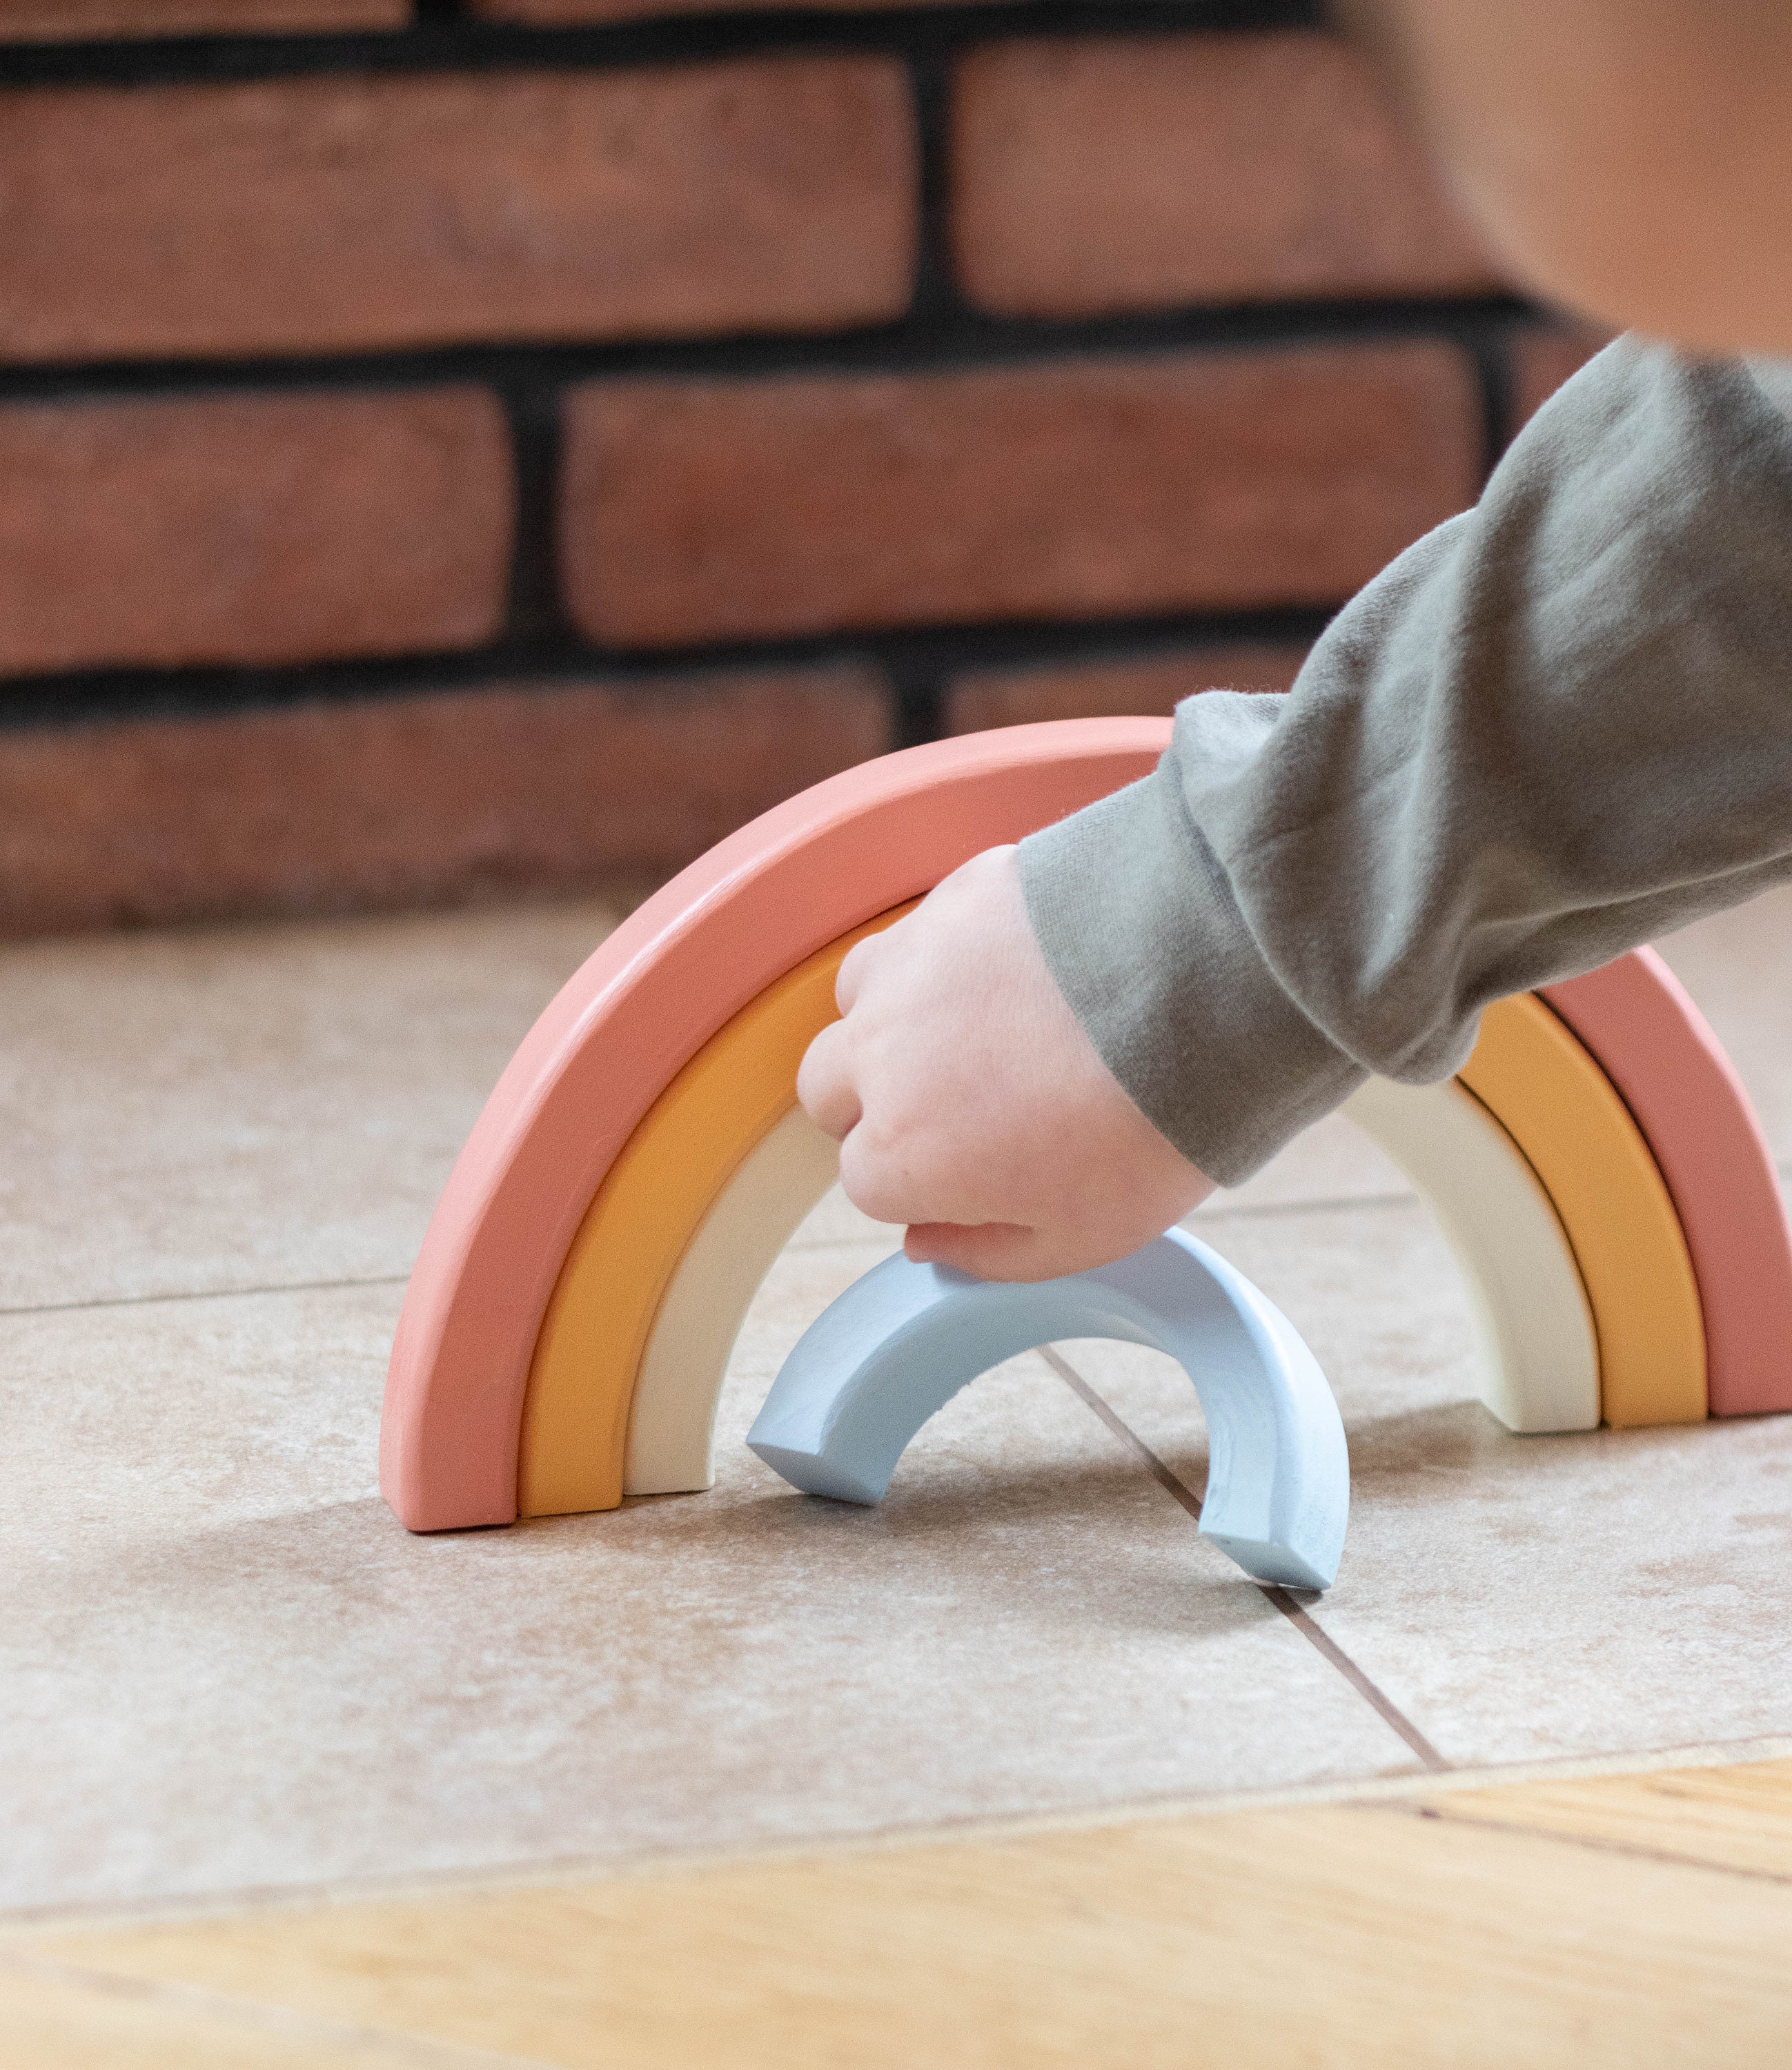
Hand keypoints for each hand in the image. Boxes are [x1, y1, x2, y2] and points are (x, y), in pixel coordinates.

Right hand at [796, 845, 1213, 1280]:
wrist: (1208, 984)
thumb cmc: (1152, 1123)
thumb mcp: (1084, 1237)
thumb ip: (988, 1254)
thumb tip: (924, 1241)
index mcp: (901, 1155)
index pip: (865, 1182)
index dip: (924, 1183)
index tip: (983, 1171)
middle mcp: (878, 1055)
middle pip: (828, 1088)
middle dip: (874, 1104)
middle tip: (963, 1106)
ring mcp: (910, 966)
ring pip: (858, 1000)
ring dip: (895, 1021)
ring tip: (981, 1029)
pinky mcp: (954, 895)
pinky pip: (925, 931)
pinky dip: (952, 954)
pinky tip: (1021, 969)